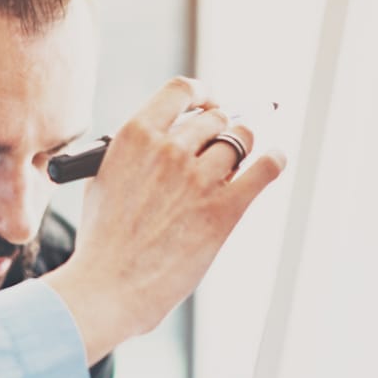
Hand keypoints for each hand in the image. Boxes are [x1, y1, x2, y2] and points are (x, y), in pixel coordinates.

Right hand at [42, 78, 283, 363]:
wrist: (107, 287)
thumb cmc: (103, 244)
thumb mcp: (103, 182)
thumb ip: (134, 155)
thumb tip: (165, 142)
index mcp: (135, 136)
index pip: (181, 90)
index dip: (202, 94)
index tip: (208, 103)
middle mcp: (170, 149)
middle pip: (215, 119)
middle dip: (220, 131)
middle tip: (219, 148)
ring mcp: (198, 178)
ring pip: (240, 140)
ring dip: (241, 150)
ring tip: (236, 165)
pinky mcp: (224, 209)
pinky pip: (265, 168)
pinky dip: (274, 160)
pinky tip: (274, 160)